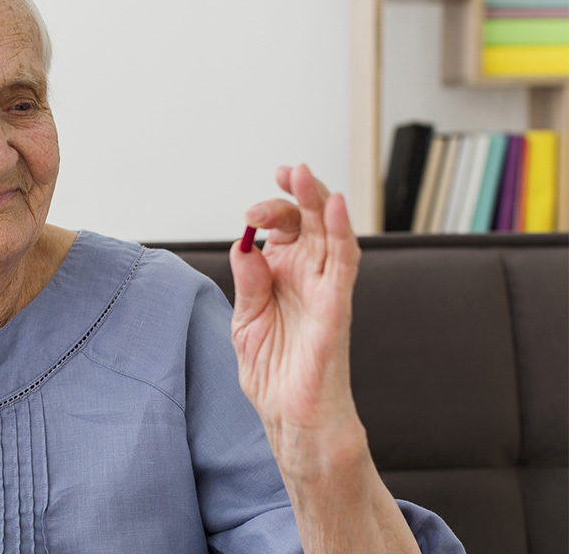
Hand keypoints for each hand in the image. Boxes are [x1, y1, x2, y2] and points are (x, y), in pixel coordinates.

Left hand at [229, 164, 364, 474]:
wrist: (290, 415)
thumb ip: (247, 284)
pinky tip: (336, 208)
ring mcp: (324, 288)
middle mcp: (306, 275)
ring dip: (319, 200)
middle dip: (296, 192)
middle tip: (284, 173)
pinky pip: (345, 263)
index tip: (251, 209)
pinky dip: (342, 233)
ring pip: (329, 232)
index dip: (270, 208)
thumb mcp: (246, 321)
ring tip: (303, 175)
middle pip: (308, 219)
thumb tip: (243, 245)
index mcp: (282, 273)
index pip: (281, 227)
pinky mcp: (337, 306)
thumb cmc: (273, 370)